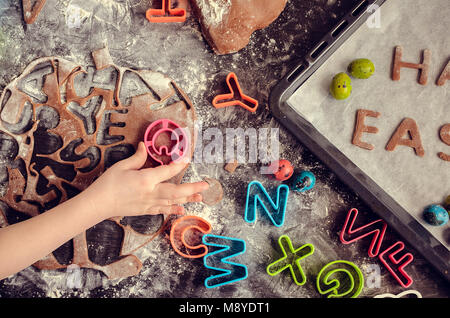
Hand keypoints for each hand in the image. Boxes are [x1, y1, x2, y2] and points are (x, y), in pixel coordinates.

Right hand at [82, 142, 208, 218]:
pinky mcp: (146, 210)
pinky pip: (164, 210)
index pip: (167, 171)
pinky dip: (174, 209)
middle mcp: (151, 193)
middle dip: (192, 188)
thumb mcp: (121, 166)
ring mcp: (149, 203)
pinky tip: (183, 209)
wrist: (99, 204)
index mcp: (145, 180)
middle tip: (205, 185)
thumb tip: (143, 146)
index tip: (188, 159)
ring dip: (188, 199)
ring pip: (173, 202)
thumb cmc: (108, 184)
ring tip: (200, 197)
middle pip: (176, 190)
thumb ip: (137, 157)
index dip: (179, 164)